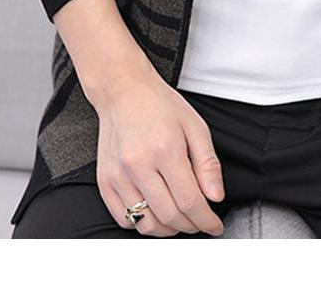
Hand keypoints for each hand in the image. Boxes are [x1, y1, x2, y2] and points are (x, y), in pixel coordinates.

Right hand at [93, 67, 224, 236]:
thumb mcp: (194, 126)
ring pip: (146, 224)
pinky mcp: (105, 181)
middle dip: (191, 226)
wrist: (123, 91)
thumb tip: (215, 196)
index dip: (206, 220)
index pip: (190, 201)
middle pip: (169, 216)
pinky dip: (143, 224)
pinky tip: (155, 212)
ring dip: (168, 229)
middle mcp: (138, 165)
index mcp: (165, 149)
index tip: (214, 226)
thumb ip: (208, 164)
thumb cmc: (159, 105)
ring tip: (180, 218)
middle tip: (200, 221)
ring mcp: (118, 175)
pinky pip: (124, 219)